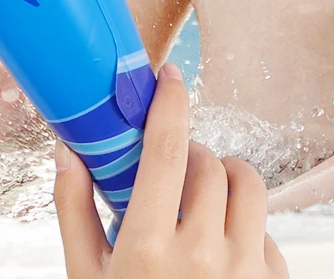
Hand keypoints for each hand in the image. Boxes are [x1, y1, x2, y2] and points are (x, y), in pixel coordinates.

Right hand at [53, 63, 288, 277]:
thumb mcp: (85, 274)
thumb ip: (72, 208)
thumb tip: (66, 147)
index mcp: (149, 246)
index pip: (167, 149)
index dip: (170, 102)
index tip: (169, 75)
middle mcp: (203, 255)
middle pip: (208, 161)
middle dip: (190, 152)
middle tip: (171, 170)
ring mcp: (244, 274)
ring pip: (249, 185)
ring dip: (225, 177)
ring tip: (203, 196)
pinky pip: (267, 229)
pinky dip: (245, 224)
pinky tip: (220, 249)